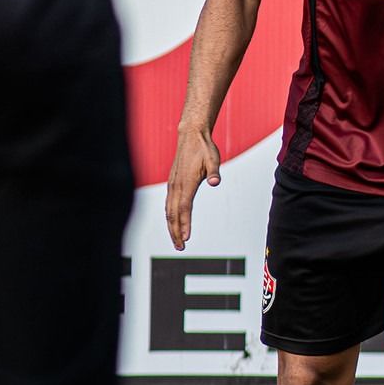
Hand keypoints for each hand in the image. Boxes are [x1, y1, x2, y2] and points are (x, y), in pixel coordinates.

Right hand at [164, 125, 220, 250]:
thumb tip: (214, 182)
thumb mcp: (213, 158)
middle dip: (176, 232)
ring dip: (172, 227)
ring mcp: (172, 185)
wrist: (191, 136)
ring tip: (177, 241)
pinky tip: (173, 224)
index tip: (186, 237)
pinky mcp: (172, 183)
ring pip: (169, 211)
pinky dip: (170, 217)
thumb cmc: (204, 148)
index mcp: (186, 182)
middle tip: (181, 247)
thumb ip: (214, 172)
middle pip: (173, 214)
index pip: (184, 207)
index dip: (184, 223)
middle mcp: (176, 186)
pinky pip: (169, 204)